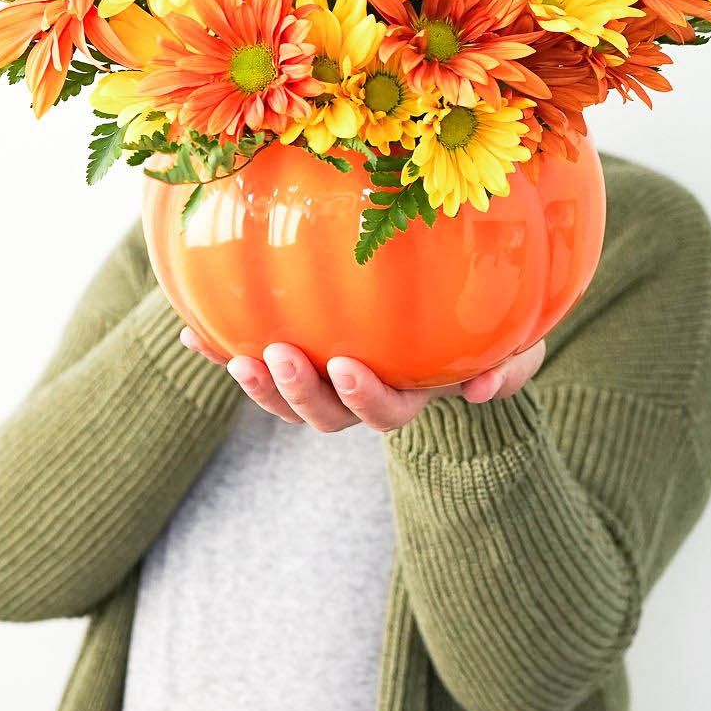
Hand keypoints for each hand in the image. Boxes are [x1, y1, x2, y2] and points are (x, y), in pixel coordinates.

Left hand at [179, 328, 545, 433]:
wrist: (461, 295)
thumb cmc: (495, 321)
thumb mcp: (520, 340)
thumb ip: (514, 363)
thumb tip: (483, 389)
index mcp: (410, 390)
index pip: (385, 412)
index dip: (363, 398)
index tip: (346, 364)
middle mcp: (363, 391)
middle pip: (325, 416)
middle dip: (298, 394)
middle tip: (278, 356)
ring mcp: (327, 372)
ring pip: (287, 397)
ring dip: (257, 385)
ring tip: (236, 358)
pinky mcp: (297, 346)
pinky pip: (254, 352)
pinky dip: (221, 347)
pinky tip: (191, 333)